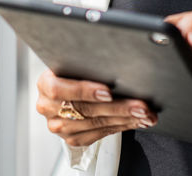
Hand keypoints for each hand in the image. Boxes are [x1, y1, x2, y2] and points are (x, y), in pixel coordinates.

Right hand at [35, 69, 157, 146]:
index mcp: (45, 84)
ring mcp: (58, 126)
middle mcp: (48, 107)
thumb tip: (116, 53)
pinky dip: (122, 126)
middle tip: (141, 106)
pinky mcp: (72, 138)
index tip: (109, 91)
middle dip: (118, 107)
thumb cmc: (75, 70)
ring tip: (146, 114)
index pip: (60, 89)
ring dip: (126, 119)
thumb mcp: (76, 61)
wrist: (68, 87)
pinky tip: (136, 121)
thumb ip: (88, 61)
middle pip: (85, 110)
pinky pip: (100, 133)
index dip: (85, 91)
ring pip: (96, 124)